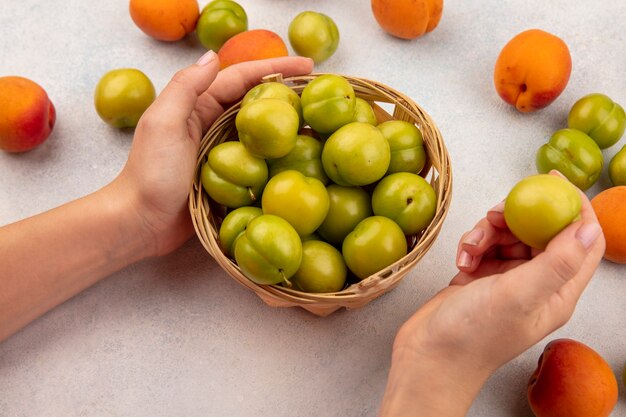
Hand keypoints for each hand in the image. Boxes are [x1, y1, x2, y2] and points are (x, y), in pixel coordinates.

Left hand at [113, 52, 313, 256]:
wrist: (141, 223)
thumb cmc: (150, 175)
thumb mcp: (163, 124)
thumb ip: (185, 88)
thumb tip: (213, 56)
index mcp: (198, 106)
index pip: (242, 78)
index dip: (275, 68)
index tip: (309, 66)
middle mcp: (213, 124)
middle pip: (257, 100)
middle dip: (288, 91)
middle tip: (322, 93)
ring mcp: (223, 152)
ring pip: (262, 129)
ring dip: (288, 122)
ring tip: (321, 121)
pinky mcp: (230, 177)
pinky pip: (260, 159)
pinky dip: (280, 153)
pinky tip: (302, 155)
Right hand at [380, 173, 604, 415]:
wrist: (428, 356)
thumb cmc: (474, 334)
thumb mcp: (519, 294)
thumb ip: (557, 261)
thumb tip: (588, 226)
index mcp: (557, 292)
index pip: (582, 241)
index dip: (574, 208)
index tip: (553, 182)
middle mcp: (536, 284)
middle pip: (540, 232)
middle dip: (518, 218)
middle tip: (497, 214)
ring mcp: (508, 281)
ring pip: (508, 236)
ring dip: (487, 233)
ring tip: (470, 248)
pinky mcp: (482, 278)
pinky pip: (484, 246)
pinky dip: (472, 245)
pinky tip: (461, 259)